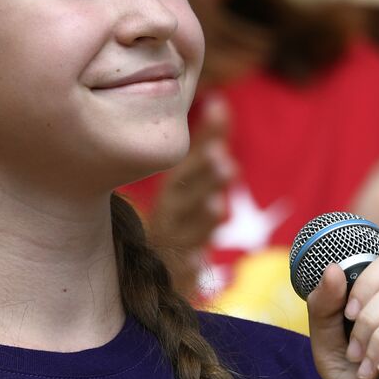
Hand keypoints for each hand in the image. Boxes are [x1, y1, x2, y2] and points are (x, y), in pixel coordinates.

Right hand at [146, 97, 234, 293]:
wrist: (151, 269)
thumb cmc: (178, 216)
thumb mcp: (193, 180)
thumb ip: (208, 144)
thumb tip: (220, 102)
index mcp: (172, 191)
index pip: (186, 169)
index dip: (204, 154)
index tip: (222, 144)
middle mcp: (166, 216)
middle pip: (182, 196)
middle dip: (204, 179)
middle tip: (226, 162)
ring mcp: (170, 246)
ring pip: (183, 232)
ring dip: (201, 219)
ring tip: (218, 206)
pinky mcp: (176, 276)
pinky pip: (180, 272)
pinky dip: (187, 267)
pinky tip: (197, 262)